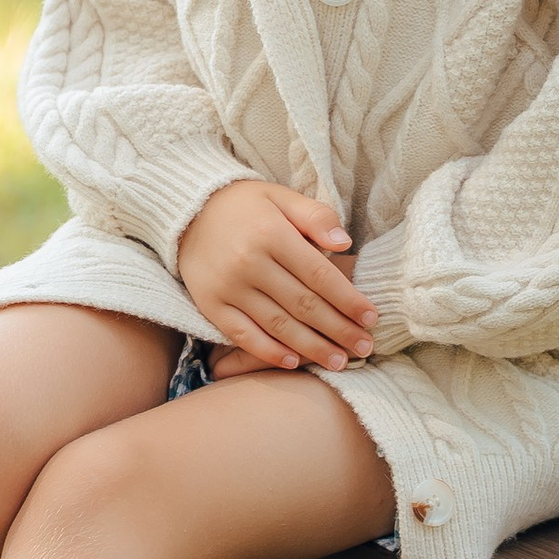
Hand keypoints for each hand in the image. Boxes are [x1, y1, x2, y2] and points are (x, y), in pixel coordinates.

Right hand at [179, 180, 375, 373]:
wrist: (188, 210)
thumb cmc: (245, 204)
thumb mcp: (281, 196)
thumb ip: (316, 216)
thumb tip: (345, 243)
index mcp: (271, 233)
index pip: (319, 274)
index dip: (348, 299)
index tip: (371, 317)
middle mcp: (249, 263)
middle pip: (303, 304)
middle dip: (338, 329)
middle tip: (365, 347)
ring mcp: (228, 287)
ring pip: (277, 325)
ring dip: (311, 347)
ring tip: (340, 362)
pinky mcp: (211, 304)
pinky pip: (243, 335)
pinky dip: (268, 352)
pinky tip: (293, 362)